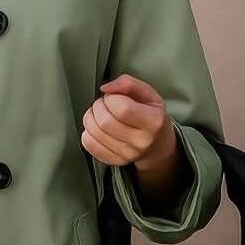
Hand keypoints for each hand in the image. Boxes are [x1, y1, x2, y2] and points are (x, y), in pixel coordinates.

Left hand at [81, 73, 185, 207]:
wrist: (157, 144)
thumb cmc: (151, 115)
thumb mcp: (148, 94)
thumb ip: (128, 84)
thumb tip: (105, 88)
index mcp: (153, 122)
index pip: (122, 109)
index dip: (110, 98)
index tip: (113, 97)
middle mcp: (141, 141)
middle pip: (105, 122)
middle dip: (98, 107)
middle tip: (104, 104)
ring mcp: (127, 154)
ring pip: (94, 133)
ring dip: (90, 118)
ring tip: (99, 114)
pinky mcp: (115, 161)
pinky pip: (89, 145)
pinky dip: (87, 133)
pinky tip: (96, 128)